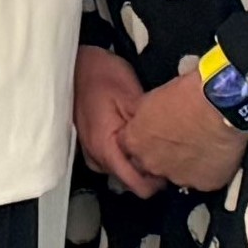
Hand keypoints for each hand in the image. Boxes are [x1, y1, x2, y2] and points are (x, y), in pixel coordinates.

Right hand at [72, 44, 153, 195]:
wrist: (76, 62)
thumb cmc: (103, 76)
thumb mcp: (133, 101)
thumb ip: (147, 133)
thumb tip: (166, 155)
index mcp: (106, 149)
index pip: (136, 185)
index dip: (157, 181)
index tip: (171, 165)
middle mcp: (95, 157)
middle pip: (129, 179)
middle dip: (148, 169)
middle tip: (165, 148)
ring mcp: (88, 151)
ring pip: (120, 169)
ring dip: (136, 160)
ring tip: (151, 140)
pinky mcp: (87, 143)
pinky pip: (111, 158)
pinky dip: (125, 152)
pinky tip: (134, 136)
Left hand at [124, 70, 247, 192]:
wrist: (221, 107)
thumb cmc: (188, 96)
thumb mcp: (151, 98)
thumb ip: (141, 115)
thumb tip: (140, 117)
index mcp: (135, 142)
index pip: (129, 148)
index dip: (143, 141)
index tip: (154, 135)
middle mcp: (152, 164)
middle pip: (151, 164)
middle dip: (162, 155)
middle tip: (180, 141)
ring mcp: (178, 177)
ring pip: (178, 174)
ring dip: (185, 164)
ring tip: (201, 146)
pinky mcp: (204, 183)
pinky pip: (203, 180)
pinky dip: (208, 170)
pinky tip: (215, 154)